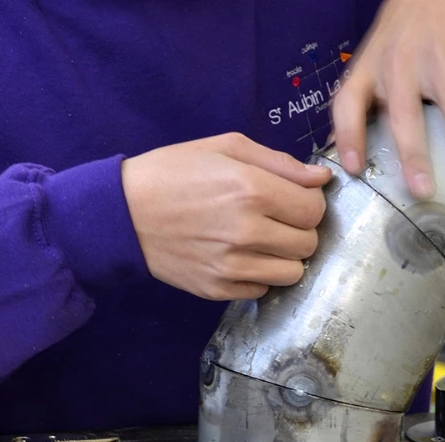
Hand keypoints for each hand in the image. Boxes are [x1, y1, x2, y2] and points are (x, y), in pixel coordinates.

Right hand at [122, 133, 330, 300]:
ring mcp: (232, 266)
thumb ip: (280, 163)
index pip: (314, 210)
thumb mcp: (226, 148)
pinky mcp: (217, 289)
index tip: (291, 198)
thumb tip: (322, 180)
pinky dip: (257, 276)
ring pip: (292, 273)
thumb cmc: (173, 172)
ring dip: (283, 257)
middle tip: (276, 219)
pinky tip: (239, 257)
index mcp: (252, 190)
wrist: (122, 212)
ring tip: (261, 241)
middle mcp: (247, 232)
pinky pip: (261, 290)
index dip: (308, 202)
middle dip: (299, 230)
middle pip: (308, 244)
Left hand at [332, 0, 444, 199]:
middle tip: (423, 191)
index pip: (346, 104)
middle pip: (404, 114)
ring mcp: (435, 55)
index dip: (348, 136)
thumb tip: (349, 160)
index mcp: (366, 72)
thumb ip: (358, 109)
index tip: (354, 169)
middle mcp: (397, 65)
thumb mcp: (367, 67)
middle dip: (414, 154)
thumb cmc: (395, 42)